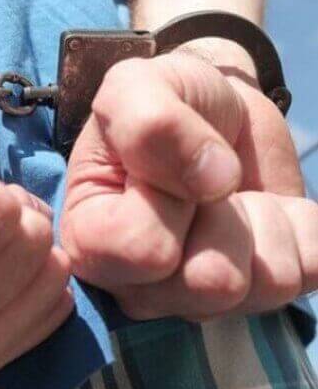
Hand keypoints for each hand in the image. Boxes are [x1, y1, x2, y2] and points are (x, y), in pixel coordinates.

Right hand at [60, 44, 317, 320]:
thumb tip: (214, 180)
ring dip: (262, 218)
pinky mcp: (263, 293)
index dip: (169, 199)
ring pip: (267, 284)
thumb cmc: (160, 101)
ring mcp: (200, 300)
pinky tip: (264, 208)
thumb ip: (150, 124)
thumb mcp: (134, 88)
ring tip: (230, 193)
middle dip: (223, 213)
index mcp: (91, 244)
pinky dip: (301, 225)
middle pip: (212, 283)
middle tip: (200, 183)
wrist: (212, 106)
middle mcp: (139, 288)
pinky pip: (310, 272)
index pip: (146, 251)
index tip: (158, 169)